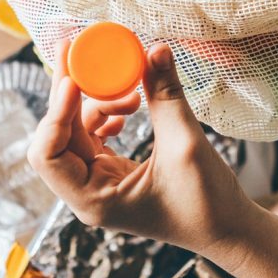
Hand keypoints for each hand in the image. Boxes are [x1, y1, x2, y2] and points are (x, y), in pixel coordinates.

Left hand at [28, 40, 259, 258]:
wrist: (228, 229)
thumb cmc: (207, 202)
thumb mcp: (185, 143)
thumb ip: (165, 95)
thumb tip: (155, 48)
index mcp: (93, 200)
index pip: (49, 155)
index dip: (55, 113)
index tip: (73, 79)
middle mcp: (88, 193)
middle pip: (58, 136)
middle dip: (69, 93)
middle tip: (77, 50)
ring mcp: (98, 183)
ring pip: (76, 131)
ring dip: (97, 103)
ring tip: (134, 95)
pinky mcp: (112, 172)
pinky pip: (93, 135)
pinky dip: (106, 115)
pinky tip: (130, 108)